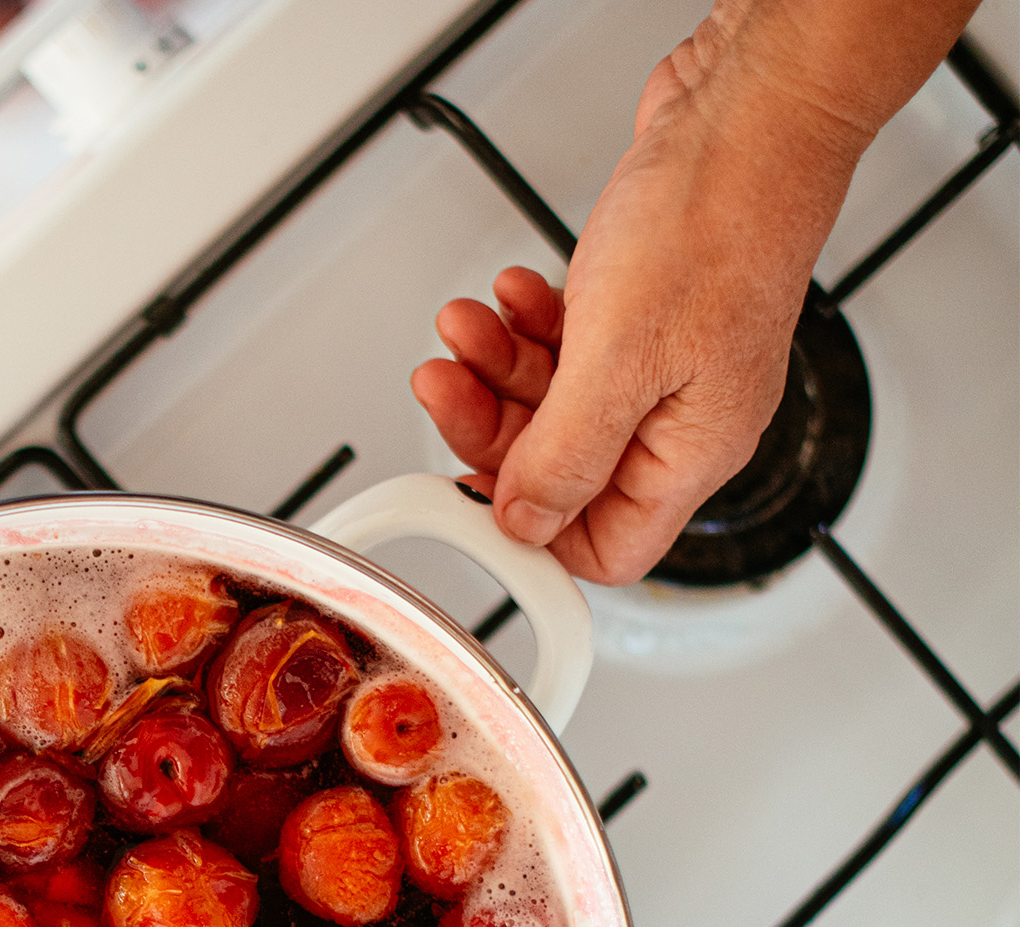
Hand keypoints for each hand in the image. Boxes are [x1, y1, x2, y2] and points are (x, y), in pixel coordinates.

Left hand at [411, 0, 977, 584]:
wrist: (746, 114)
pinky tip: (512, 297)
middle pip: (559, 468)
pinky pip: (565, 344)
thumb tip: (526, 526)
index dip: (532, 532)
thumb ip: (567, 453)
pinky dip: (526, 326)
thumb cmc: (714, 219)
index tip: (469, 495)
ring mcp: (660, 361)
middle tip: (445, 383)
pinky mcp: (641, 309)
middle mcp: (677, 416)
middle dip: (489, 427)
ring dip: (496, 366)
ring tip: (466, 326)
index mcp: (689, 451)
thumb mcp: (621, 358)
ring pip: (552, 400)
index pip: (605, 547)